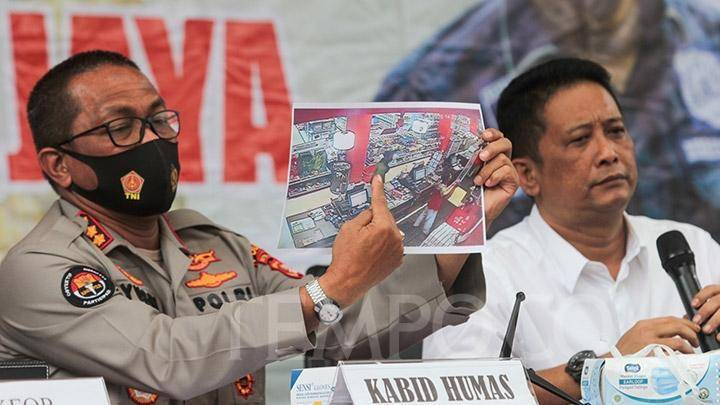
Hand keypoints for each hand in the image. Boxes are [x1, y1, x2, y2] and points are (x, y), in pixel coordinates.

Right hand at [320, 175, 403, 306]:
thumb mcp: (349, 228)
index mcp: (384, 227)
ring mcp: (398, 250)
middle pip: (386, 219)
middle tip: (360, 233)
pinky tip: (370, 252)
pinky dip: (382, 245)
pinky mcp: (397, 260)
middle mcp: (395, 238)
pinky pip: (391, 245)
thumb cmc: (346, 258)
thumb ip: (364, 215)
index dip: (378, 189)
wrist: (347, 282)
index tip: (379, 179)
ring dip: (379, 234)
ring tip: (364, 247)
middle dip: (374, 221)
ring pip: (389, 232)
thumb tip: (372, 212)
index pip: (380, 203)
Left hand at [474, 129, 517, 227]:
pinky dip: (495, 176)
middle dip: (492, 147)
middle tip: (480, 156)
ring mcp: (509, 171)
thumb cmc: (467, 190)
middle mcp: (502, 160)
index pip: (497, 137)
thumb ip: (469, 158)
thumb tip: (460, 144)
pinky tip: (487, 185)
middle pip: (505, 143)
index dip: (493, 133)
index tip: (483, 135)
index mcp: (491, 154)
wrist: (471, 211)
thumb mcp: (466, 170)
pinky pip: (507, 171)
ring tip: (477, 181)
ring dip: (487, 169)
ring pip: (502, 159)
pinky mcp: (513, 182)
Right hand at [615, 317, 700, 354]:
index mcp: (644, 324)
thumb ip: (652, 333)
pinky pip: (675, 345)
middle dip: (690, 329)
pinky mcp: (653, 348)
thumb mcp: (636, 336)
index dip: (684, 322)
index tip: (692, 328)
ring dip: (690, 339)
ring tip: (692, 347)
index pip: (669, 318)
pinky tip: (687, 353)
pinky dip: (685, 348)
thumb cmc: (625, 352)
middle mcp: (647, 328)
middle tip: (696, 338)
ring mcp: (650, 338)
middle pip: (675, 323)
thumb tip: (671, 331)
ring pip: (678, 332)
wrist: (613, 361)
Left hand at [691, 285, 719, 338]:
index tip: (693, 305)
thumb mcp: (714, 306)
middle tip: (696, 321)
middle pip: (717, 301)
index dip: (701, 296)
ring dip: (715, 321)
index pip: (711, 289)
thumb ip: (702, 309)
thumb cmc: (719, 310)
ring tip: (706, 330)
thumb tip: (687, 317)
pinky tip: (718, 337)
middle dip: (705, 310)